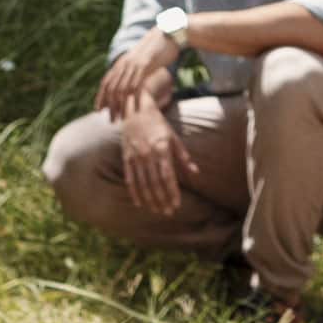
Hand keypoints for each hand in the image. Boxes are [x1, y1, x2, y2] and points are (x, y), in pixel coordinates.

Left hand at [99, 36, 171, 119]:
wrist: (170, 33)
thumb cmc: (158, 50)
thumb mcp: (142, 61)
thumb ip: (134, 72)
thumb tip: (131, 86)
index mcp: (122, 62)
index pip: (106, 82)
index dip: (101, 96)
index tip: (98, 110)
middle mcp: (124, 63)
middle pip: (111, 88)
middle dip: (109, 105)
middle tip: (110, 120)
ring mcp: (134, 64)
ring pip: (122, 88)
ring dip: (119, 105)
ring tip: (120, 118)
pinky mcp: (145, 65)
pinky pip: (136, 84)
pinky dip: (133, 98)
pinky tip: (134, 108)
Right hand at [138, 96, 201, 217]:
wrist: (136, 110)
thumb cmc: (158, 124)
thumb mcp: (174, 138)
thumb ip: (183, 157)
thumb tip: (195, 173)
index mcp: (162, 149)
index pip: (168, 176)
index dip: (172, 192)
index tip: (177, 205)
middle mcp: (148, 154)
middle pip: (155, 183)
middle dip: (162, 199)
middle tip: (168, 212)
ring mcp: (135, 156)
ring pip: (142, 183)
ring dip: (150, 199)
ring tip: (156, 210)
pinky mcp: (126, 157)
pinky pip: (130, 179)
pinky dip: (134, 192)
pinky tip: (139, 203)